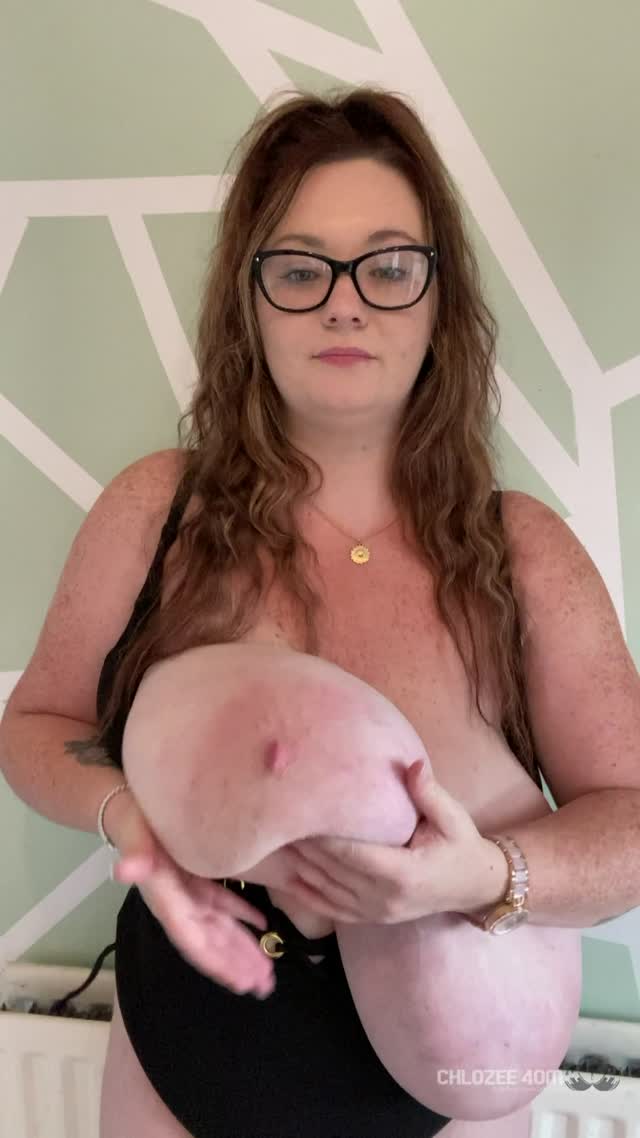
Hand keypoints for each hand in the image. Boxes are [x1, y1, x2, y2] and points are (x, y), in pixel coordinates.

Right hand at [106, 791, 274, 998]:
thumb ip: (135, 855)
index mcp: (167, 901)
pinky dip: (244, 916)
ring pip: (222, 929)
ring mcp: (190, 895)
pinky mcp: (199, 880)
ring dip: (244, 950)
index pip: (193, 941)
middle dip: (236, 966)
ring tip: (266, 971)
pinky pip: (224, 905)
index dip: (216, 963)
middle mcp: (179, 905)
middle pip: (212, 943)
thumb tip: (123, 871)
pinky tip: (263, 925)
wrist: (129, 806)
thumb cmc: (134, 821)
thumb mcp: (136, 836)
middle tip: (265, 986)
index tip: (240, 983)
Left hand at [285, 760, 494, 923]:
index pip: (352, 854)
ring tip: (273, 842)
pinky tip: (288, 877)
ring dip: (299, 868)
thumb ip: (430, 793)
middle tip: (275, 820)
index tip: (298, 814)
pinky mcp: (371, 919)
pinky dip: (307, 894)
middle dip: (303, 847)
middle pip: (332, 871)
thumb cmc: (461, 846)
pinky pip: (331, 909)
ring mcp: (376, 913)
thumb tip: (413, 765)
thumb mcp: (454, 817)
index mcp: (403, 873)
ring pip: (325, 891)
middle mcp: (384, 898)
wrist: (474, 887)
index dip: (322, 837)